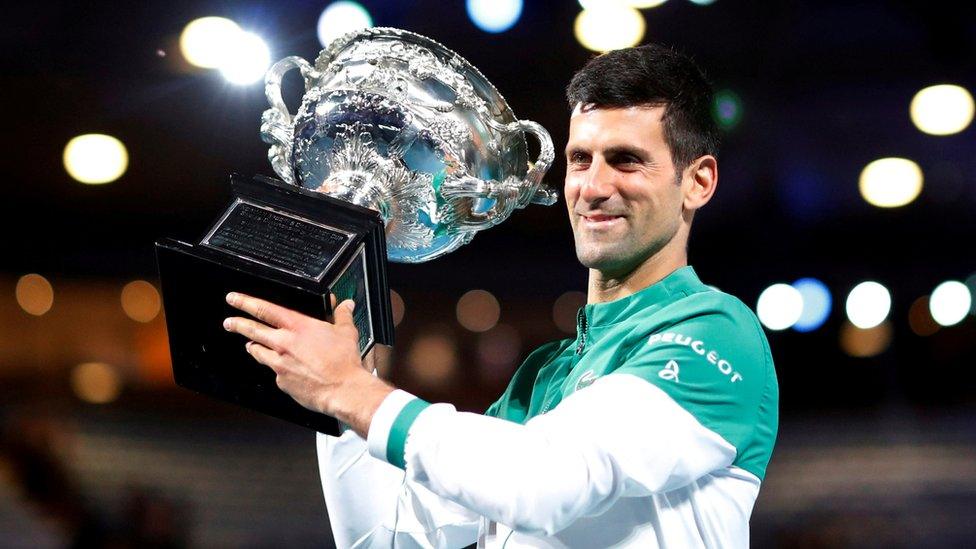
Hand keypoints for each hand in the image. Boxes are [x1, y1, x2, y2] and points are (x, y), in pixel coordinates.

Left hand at [222, 292, 393, 435]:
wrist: (343, 389)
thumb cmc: (343, 362)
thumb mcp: (346, 332)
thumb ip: (342, 315)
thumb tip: (345, 305)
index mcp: (298, 327)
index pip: (264, 310)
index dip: (245, 302)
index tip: (234, 299)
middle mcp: (284, 344)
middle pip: (252, 330)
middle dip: (237, 324)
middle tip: (229, 322)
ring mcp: (280, 364)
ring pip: (258, 352)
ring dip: (253, 346)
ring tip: (250, 345)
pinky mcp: (281, 382)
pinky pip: (274, 372)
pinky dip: (276, 368)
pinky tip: (283, 369)